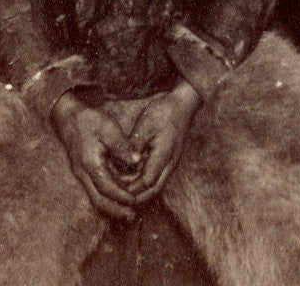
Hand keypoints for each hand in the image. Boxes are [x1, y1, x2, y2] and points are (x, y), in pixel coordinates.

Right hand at [50, 91, 142, 219]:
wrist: (68, 115)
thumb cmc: (89, 120)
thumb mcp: (109, 128)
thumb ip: (122, 146)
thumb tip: (137, 161)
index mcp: (90, 164)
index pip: (107, 188)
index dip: (121, 196)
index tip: (135, 201)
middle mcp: (83, 173)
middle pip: (98, 200)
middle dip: (115, 209)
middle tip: (131, 216)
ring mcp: (80, 173)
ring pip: (95, 197)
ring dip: (111, 205)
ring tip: (127, 211)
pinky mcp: (82, 170)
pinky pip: (93, 189)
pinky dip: (106, 196)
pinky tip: (117, 196)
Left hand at [125, 80, 201, 202]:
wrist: (183, 104)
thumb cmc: (164, 112)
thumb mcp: (145, 125)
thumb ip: (134, 145)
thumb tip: (122, 163)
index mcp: (164, 156)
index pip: (147, 182)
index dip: (132, 189)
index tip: (116, 190)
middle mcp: (169, 164)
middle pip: (153, 189)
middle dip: (136, 195)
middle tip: (118, 194)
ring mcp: (170, 162)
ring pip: (155, 184)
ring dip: (140, 189)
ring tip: (122, 186)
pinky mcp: (169, 159)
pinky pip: (157, 176)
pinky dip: (144, 180)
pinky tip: (132, 175)